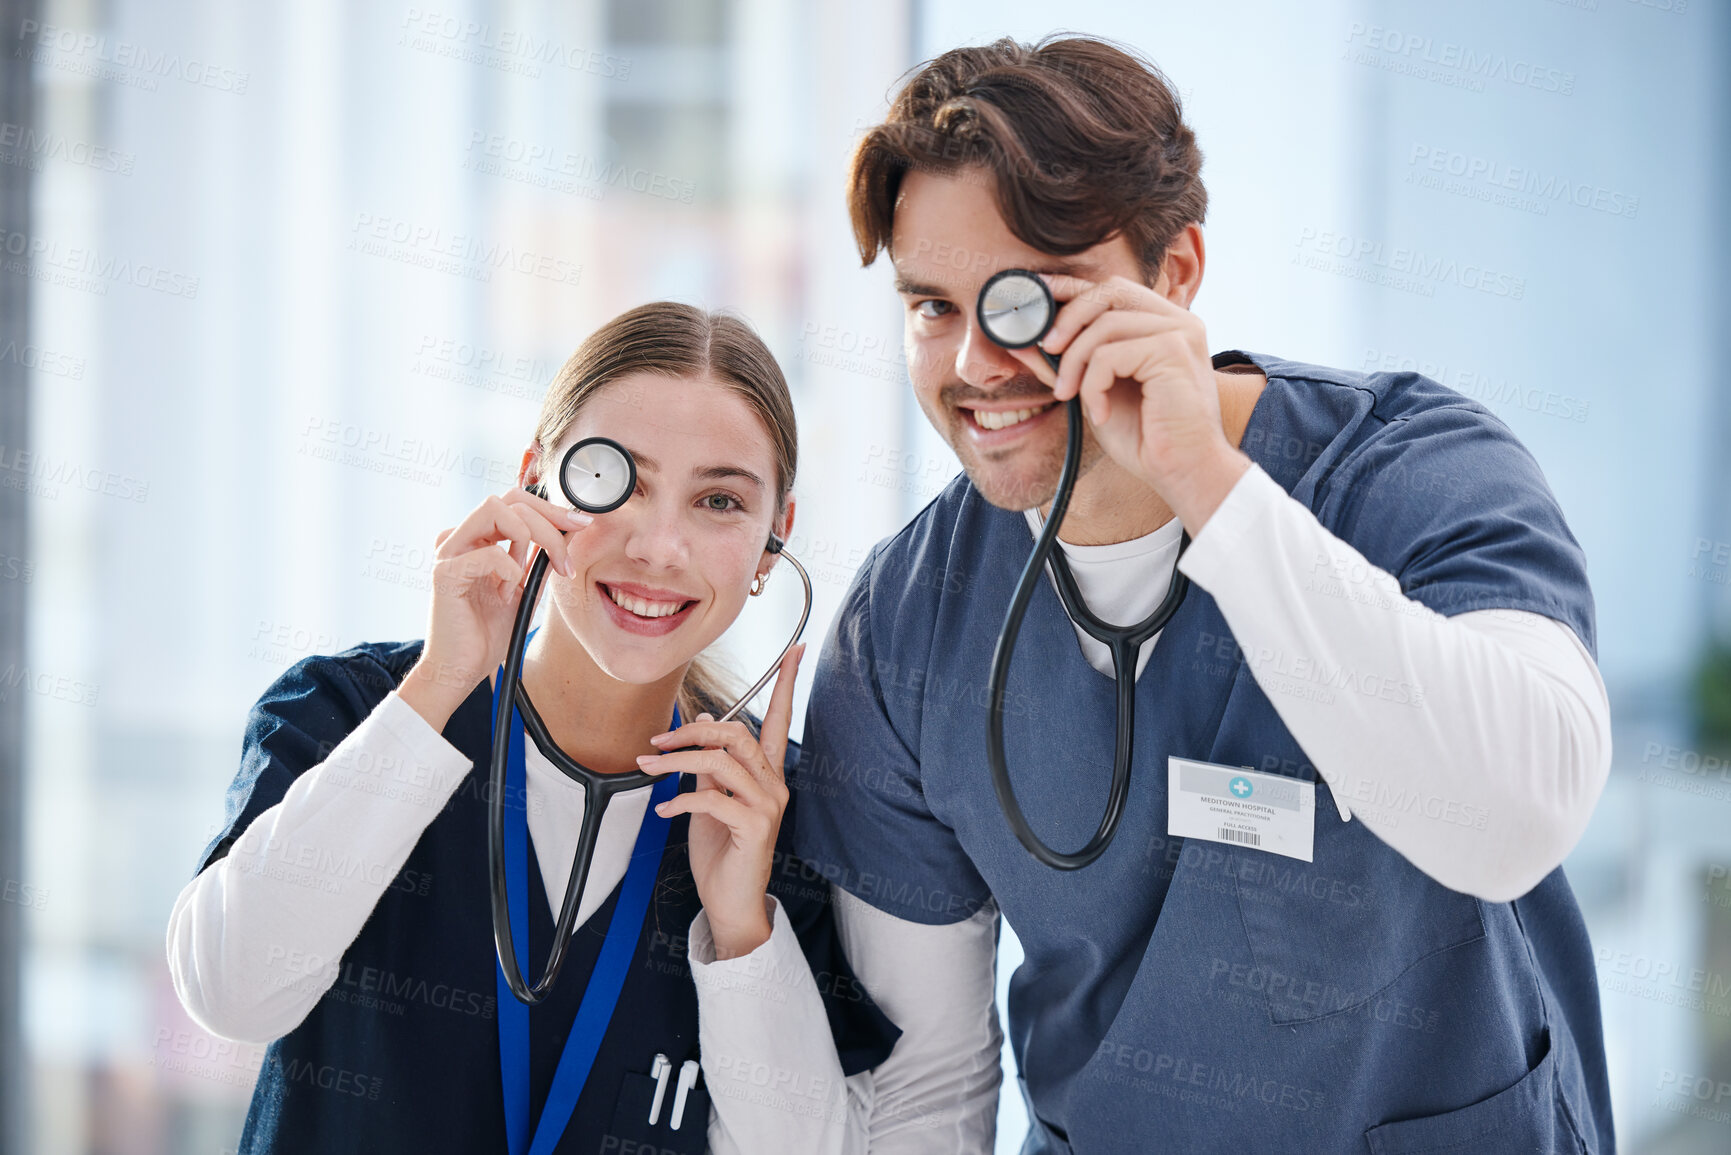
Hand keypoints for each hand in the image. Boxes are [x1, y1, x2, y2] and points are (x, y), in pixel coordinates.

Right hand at [397, 490, 592, 730]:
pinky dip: (509, 569)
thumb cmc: (487, 633)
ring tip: (525, 576)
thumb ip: (541, 561)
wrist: (461, 669)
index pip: (514, 502)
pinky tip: (507, 593)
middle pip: (509, 499)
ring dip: (528, 539)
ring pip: (495, 510)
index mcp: (477, 539)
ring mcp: (449, 552)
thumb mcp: (525, 590)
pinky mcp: (444, 573)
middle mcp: (460, 538)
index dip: (551, 509)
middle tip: (565, 556)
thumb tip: (569, 534)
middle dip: (548, 521)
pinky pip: (489, 553)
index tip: (581, 525)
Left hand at [636, 643, 804, 958]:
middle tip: (657, 742)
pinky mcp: (755, 827)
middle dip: (693, 732)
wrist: (730, 902)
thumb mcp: (711, 801)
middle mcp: (775, 784)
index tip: (796, 650)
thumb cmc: (722, 853)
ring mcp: (768, 805)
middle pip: (737, 735)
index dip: (786, 683)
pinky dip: (681, 800)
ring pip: (720, 763)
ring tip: (649, 769)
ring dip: (676, 762)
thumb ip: (712, 765)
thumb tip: (708, 723)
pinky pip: (713, 798)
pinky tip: (664, 811)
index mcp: (767, 774)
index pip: (780, 719)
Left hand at [1005, 273, 1249, 528]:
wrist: (1183, 471)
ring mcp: (1180, 332)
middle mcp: (1177, 321)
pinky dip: (1093, 385)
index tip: (1037, 301)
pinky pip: (1110, 355)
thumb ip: (1077, 359)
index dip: (1071, 290)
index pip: (1112, 291)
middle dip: (1068, 318)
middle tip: (1045, 350)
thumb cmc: (1146, 436)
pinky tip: (1101, 412)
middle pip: (1109, 291)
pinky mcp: (1174, 351)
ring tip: (1070, 395)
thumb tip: (1029, 338)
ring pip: (1104, 324)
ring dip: (1074, 362)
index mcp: (1164, 324)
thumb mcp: (1101, 388)